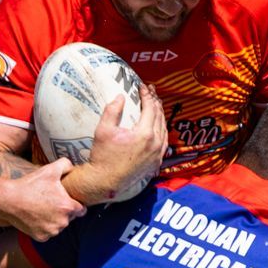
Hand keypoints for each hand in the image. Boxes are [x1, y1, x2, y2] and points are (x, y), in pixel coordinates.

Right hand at [7, 159, 85, 241]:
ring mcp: (52, 231)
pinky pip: (47, 233)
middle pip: (69, 218)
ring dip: (54, 220)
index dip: (75, 204)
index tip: (68, 201)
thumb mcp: (50, 170)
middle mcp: (62, 222)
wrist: (9, 199)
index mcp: (68, 207)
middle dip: (63, 212)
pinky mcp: (41, 237)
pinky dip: (43, 227)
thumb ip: (66, 165)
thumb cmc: (30, 185)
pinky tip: (36, 217)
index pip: (81, 210)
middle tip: (51, 202)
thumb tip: (73, 167)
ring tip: (42, 209)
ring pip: (58, 226)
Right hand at [80, 87, 166, 202]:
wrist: (105, 181)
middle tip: (151, 91)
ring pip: (164, 129)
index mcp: (145, 134)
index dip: (147, 95)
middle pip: (160, 117)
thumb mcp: (103, 130)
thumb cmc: (103, 156)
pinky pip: (164, 142)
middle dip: (155, 102)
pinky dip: (162, 130)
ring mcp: (158, 154)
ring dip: (160, 115)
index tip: (142, 86)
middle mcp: (155, 144)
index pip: (150, 109)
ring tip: (155, 105)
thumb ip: (112, 110)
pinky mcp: (156, 163)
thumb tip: (120, 96)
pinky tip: (158, 126)